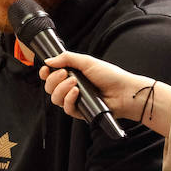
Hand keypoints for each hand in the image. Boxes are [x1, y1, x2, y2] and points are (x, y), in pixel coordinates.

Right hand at [39, 52, 156, 123]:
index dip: (45, 73)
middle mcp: (71, 88)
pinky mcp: (80, 112)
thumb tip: (48, 60)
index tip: (46, 69)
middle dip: (54, 80)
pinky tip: (77, 92)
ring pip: (55, 99)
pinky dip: (69, 99)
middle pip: (49, 88)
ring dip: (62, 89)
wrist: (125, 92)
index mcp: (72, 75)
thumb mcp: (87, 61)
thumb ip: (67, 58)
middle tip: (66, 74)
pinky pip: (66, 108)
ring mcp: (75, 100)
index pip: (51, 76)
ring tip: (76, 83)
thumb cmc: (111, 76)